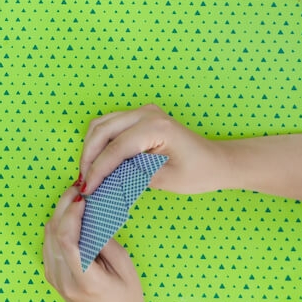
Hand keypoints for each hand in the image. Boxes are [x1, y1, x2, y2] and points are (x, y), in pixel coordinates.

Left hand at [43, 187, 159, 301]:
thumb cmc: (128, 299)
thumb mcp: (123, 266)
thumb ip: (103, 239)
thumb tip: (90, 214)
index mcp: (83, 279)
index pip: (65, 239)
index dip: (70, 213)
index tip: (82, 197)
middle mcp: (63, 280)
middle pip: (53, 234)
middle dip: (63, 207)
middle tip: (77, 190)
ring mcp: (54, 279)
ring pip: (47, 237)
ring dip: (59, 215)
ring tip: (75, 199)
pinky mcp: (53, 277)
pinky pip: (48, 245)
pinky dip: (57, 227)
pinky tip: (71, 218)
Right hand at [78, 104, 227, 195]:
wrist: (218, 161)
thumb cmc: (199, 172)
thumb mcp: (165, 180)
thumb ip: (132, 177)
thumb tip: (104, 182)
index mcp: (156, 127)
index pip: (116, 148)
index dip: (98, 170)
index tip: (88, 189)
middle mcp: (146, 113)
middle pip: (102, 130)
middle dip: (89, 157)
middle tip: (84, 182)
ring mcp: (142, 111)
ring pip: (101, 124)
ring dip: (91, 148)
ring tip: (88, 173)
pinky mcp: (139, 117)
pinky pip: (110, 125)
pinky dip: (100, 142)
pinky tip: (98, 162)